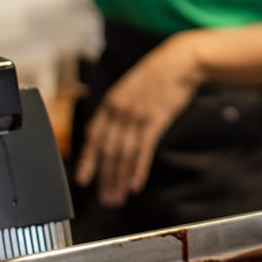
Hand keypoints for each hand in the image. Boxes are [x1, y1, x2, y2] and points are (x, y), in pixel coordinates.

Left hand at [74, 33, 202, 206]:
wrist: (179, 62)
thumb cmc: (157, 74)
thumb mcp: (130, 86)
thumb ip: (119, 107)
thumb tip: (111, 131)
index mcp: (111, 102)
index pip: (93, 136)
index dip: (87, 160)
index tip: (82, 180)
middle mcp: (120, 111)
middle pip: (108, 150)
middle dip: (105, 178)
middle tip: (105, 199)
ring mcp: (137, 116)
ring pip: (123, 154)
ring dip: (119, 179)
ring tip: (118, 198)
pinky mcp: (155, 120)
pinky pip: (143, 150)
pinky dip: (138, 169)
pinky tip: (135, 184)